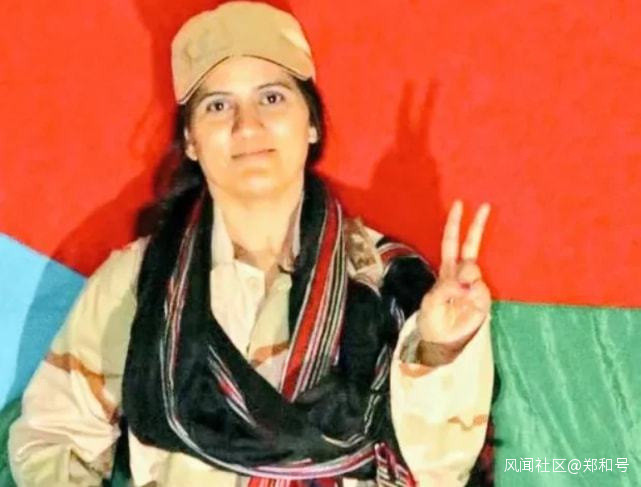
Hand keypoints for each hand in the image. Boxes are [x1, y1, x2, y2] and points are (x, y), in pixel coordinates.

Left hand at [416, 200, 491, 363]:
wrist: (442, 342)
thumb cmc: (433, 320)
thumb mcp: (431, 301)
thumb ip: (445, 287)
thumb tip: (465, 280)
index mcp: (447, 271)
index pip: (451, 242)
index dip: (455, 224)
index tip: (460, 204)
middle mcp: (462, 275)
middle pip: (471, 245)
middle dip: (477, 226)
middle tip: (486, 205)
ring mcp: (475, 286)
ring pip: (473, 269)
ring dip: (464, 277)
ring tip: (456, 295)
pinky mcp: (484, 299)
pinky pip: (479, 289)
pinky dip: (471, 293)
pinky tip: (466, 303)